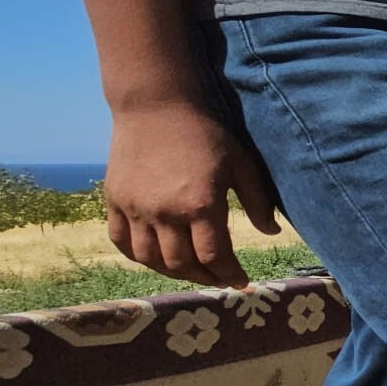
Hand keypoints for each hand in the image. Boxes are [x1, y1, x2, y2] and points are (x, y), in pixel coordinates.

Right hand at [104, 102, 281, 288]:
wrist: (156, 104)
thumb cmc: (205, 132)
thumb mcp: (241, 163)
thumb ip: (258, 201)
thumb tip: (271, 232)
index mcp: (200, 205)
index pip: (214, 257)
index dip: (230, 274)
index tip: (241, 280)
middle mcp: (164, 213)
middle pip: (182, 264)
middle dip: (205, 277)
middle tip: (218, 277)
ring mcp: (135, 208)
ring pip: (150, 259)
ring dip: (172, 272)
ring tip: (191, 269)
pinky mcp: (115, 200)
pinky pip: (121, 242)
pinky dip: (138, 257)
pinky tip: (155, 257)